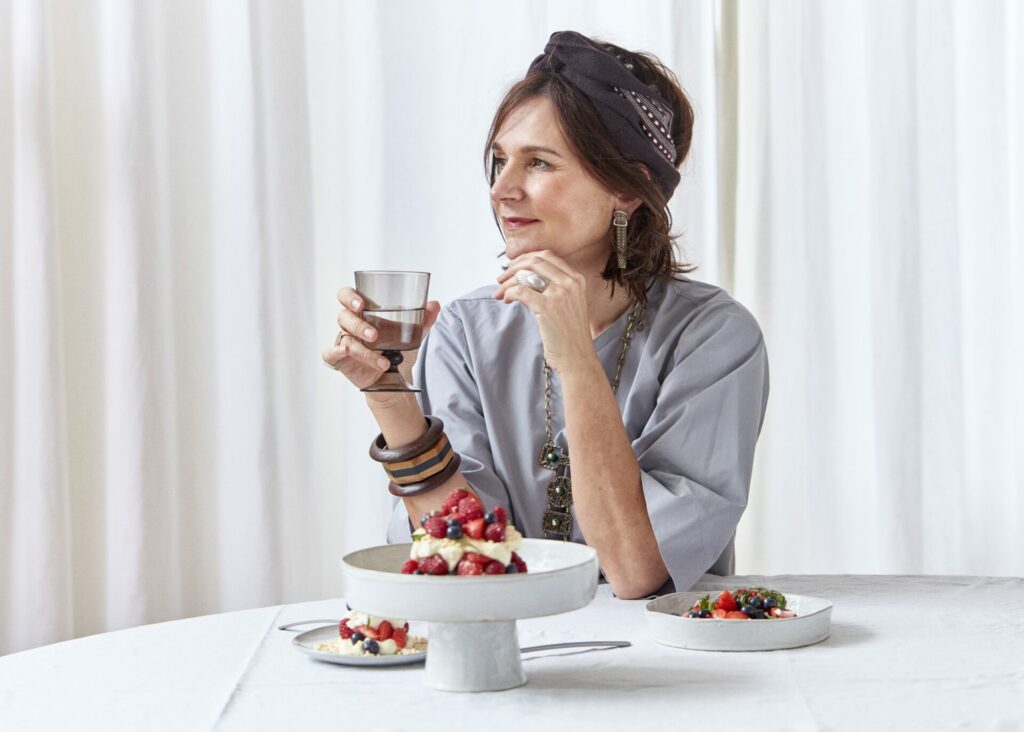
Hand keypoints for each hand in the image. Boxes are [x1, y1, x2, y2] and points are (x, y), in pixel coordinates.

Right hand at [322, 286, 441, 394]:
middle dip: (359, 325)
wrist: (394, 376)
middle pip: (344, 316)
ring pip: (345, 338)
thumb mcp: (412, 334)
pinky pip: (330, 353)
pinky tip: (345, 352)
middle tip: (375, 335)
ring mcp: (344, 341)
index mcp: (363, 312)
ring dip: (362, 349)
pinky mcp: (340, 359)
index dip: (349, 296)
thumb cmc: (397, 349)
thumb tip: (435, 304)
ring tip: (382, 361)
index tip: (361, 304)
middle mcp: (350, 324)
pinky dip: (335, 351)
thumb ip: (423, 319)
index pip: (346, 295)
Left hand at [493, 250, 594, 374]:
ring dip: (507, 282)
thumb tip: (525, 275)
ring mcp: (559, 295)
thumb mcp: (569, 302)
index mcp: (576, 279)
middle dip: (513, 267)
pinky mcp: (547, 308)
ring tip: (500, 292)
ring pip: (525, 275)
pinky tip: (506, 300)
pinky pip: (520, 291)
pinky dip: (509, 293)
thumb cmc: (570, 334)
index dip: (525, 258)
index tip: (513, 266)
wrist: (577, 357)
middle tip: (501, 278)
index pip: (547, 256)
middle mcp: (570, 283)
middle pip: (534, 261)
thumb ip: (555, 286)